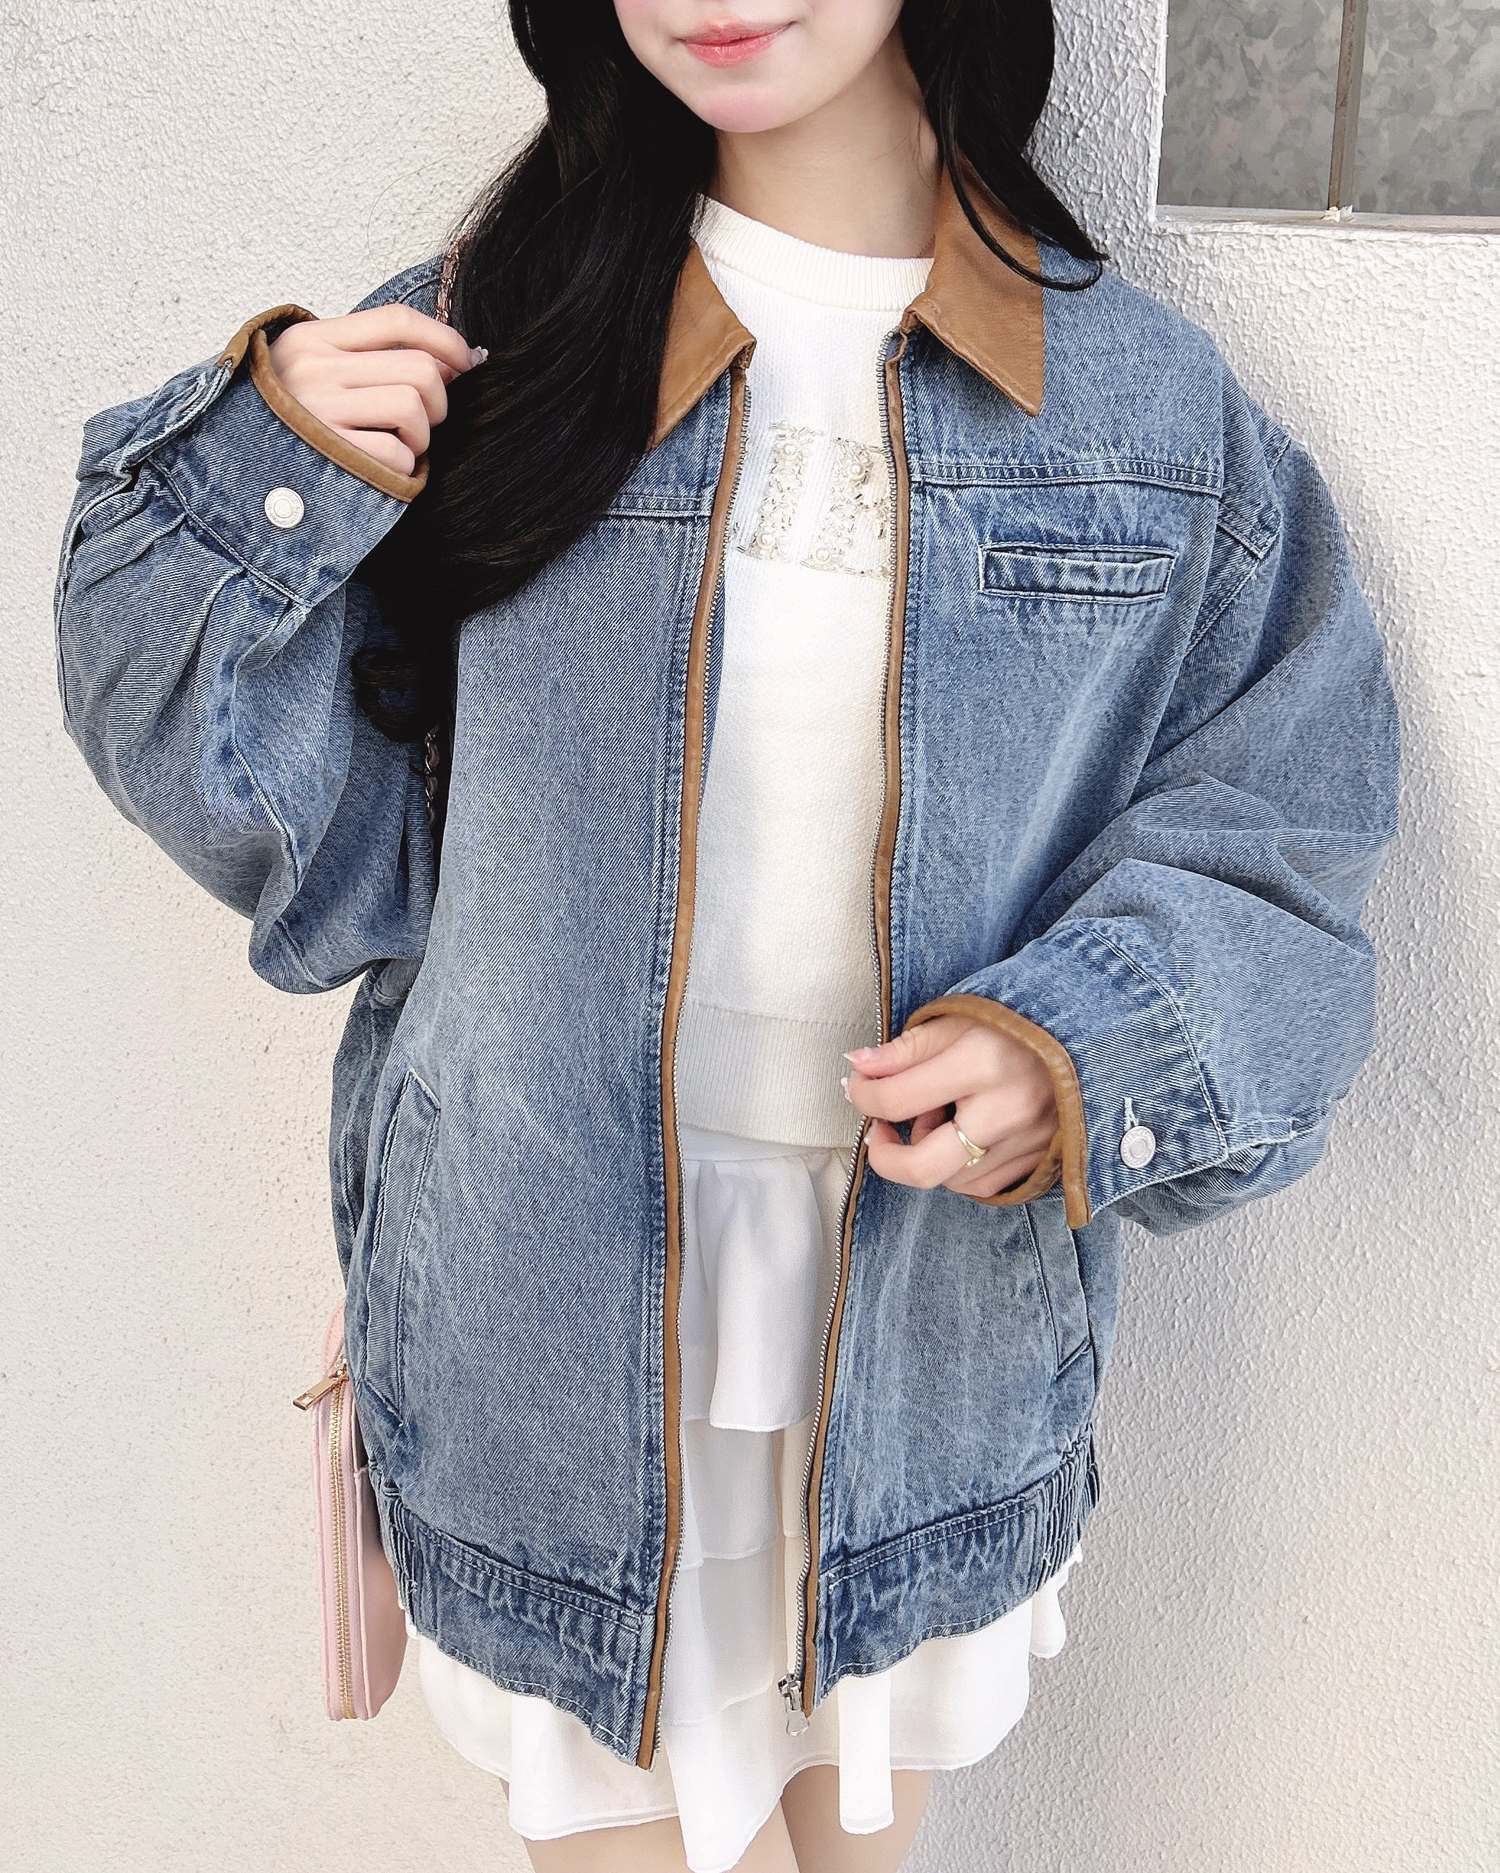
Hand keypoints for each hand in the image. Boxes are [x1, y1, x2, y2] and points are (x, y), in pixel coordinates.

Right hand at [267, 304, 484, 477]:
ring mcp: (319, 413)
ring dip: (421, 435)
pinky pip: (398, 455)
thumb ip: (368, 356)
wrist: (231, 465)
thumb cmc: (288, 421)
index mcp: (312, 339)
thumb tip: (452, 362)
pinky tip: (383, 468)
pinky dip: (404, 467)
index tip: (467, 362)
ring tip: (401, 444)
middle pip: (419, 369)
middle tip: (424, 420)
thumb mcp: (311, 369)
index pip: (397, 320)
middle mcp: (313, 369)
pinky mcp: (329, 457)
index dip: (445, 340)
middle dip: (438, 400)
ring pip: (413, 408)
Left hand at [842, 1013, 1058, 1198]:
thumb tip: (856, 1067)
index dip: (862, 1094)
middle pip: (924, 1167)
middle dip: (885, 1156)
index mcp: (982, 1063)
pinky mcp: (1042, 1159)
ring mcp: (1028, 1141)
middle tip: (878, 1131)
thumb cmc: (1018, 1020)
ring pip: (951, 1179)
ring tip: (936, 1114)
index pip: (897, 1099)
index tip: (858, 1084)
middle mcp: (1007, 1110)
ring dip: (928, 1154)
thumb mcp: (959, 1017)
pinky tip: (961, 1133)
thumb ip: (905, 1049)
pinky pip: (984, 1184)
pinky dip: (959, 1166)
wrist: (1090, 1031)